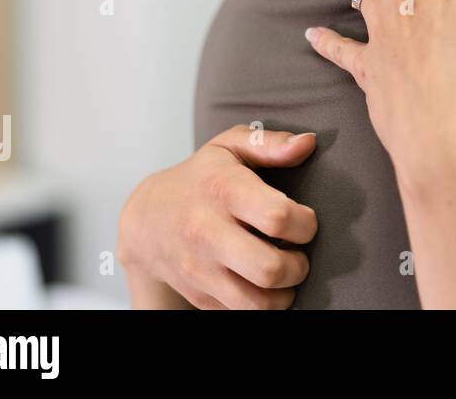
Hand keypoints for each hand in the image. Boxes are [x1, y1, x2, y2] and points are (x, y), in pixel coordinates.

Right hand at [117, 125, 318, 308]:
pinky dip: (262, 304)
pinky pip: (241, 312)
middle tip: (298, 253)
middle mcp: (207, 233)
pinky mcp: (198, 295)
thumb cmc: (200, 178)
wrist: (147, 219)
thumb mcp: (230, 147)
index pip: (278, 217)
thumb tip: (307, 144)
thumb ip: (271, 143)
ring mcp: (199, 269)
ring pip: (257, 302)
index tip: (305, 220)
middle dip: (299, 265)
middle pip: (270, 268)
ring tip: (286, 273)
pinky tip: (263, 283)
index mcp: (222, 191)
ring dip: (284, 293)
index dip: (306, 223)